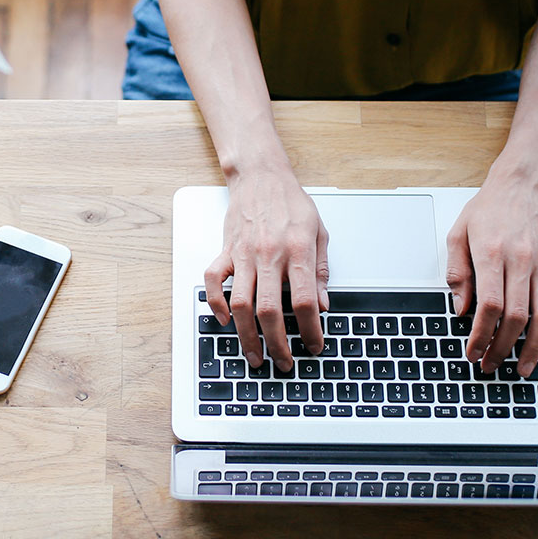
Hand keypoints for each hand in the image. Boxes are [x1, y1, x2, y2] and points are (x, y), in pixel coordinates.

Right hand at [203, 166, 329, 370]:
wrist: (261, 176)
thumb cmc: (291, 203)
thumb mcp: (319, 233)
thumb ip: (320, 271)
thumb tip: (324, 305)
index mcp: (297, 250)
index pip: (304, 300)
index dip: (310, 329)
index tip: (315, 344)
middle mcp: (269, 254)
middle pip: (269, 310)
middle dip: (277, 343)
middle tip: (283, 362)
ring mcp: (243, 253)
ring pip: (241, 303)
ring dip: (246, 335)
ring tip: (255, 355)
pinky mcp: (226, 250)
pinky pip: (213, 281)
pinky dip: (216, 303)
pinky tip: (225, 319)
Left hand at [445, 175, 537, 377]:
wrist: (522, 185)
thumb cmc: (488, 209)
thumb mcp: (458, 234)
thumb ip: (457, 272)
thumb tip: (460, 309)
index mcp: (492, 253)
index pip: (489, 305)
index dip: (481, 335)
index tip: (473, 352)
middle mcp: (521, 260)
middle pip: (516, 316)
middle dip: (502, 347)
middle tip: (490, 364)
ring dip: (533, 347)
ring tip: (522, 367)